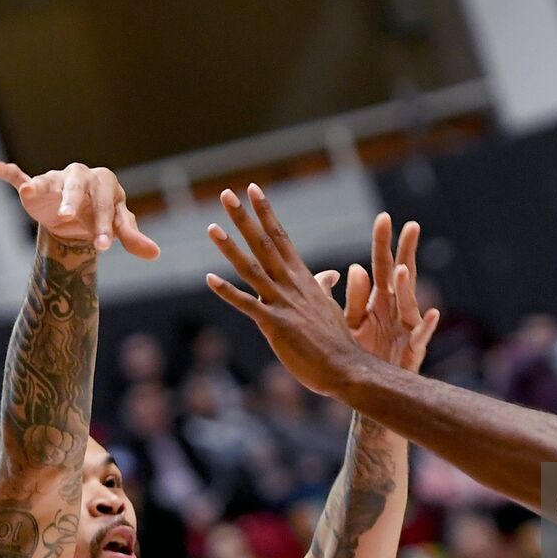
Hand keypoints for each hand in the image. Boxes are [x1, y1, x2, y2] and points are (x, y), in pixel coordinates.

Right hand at [0, 160, 159, 257]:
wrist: (77, 217)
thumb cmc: (102, 217)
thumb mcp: (117, 227)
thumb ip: (132, 238)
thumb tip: (155, 254)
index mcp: (106, 184)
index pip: (105, 206)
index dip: (104, 225)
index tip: (103, 246)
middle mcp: (80, 177)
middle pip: (77, 188)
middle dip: (72, 202)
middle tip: (67, 218)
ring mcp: (56, 180)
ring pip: (49, 182)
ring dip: (40, 186)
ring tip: (29, 191)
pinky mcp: (35, 186)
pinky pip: (19, 176)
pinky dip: (7, 173)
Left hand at [205, 185, 376, 395]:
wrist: (347, 367)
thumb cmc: (337, 341)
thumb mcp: (329, 307)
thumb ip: (322, 288)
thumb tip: (329, 275)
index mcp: (303, 279)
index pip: (281, 237)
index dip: (266, 213)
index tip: (254, 190)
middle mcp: (292, 285)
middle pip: (264, 244)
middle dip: (245, 218)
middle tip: (227, 194)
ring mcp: (283, 303)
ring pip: (252, 269)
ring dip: (230, 248)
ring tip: (211, 226)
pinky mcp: (276, 325)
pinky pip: (248, 305)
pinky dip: (228, 292)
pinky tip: (209, 279)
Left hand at [343, 214, 439, 372]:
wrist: (367, 389)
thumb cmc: (359, 353)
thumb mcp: (349, 324)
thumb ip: (350, 299)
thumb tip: (353, 268)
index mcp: (379, 299)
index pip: (382, 264)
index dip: (383, 243)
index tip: (384, 218)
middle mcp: (396, 308)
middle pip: (402, 274)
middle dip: (405, 250)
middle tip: (410, 225)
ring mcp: (406, 328)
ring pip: (408, 302)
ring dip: (406, 286)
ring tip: (401, 269)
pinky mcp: (412, 350)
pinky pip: (420, 336)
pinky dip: (426, 326)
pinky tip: (431, 313)